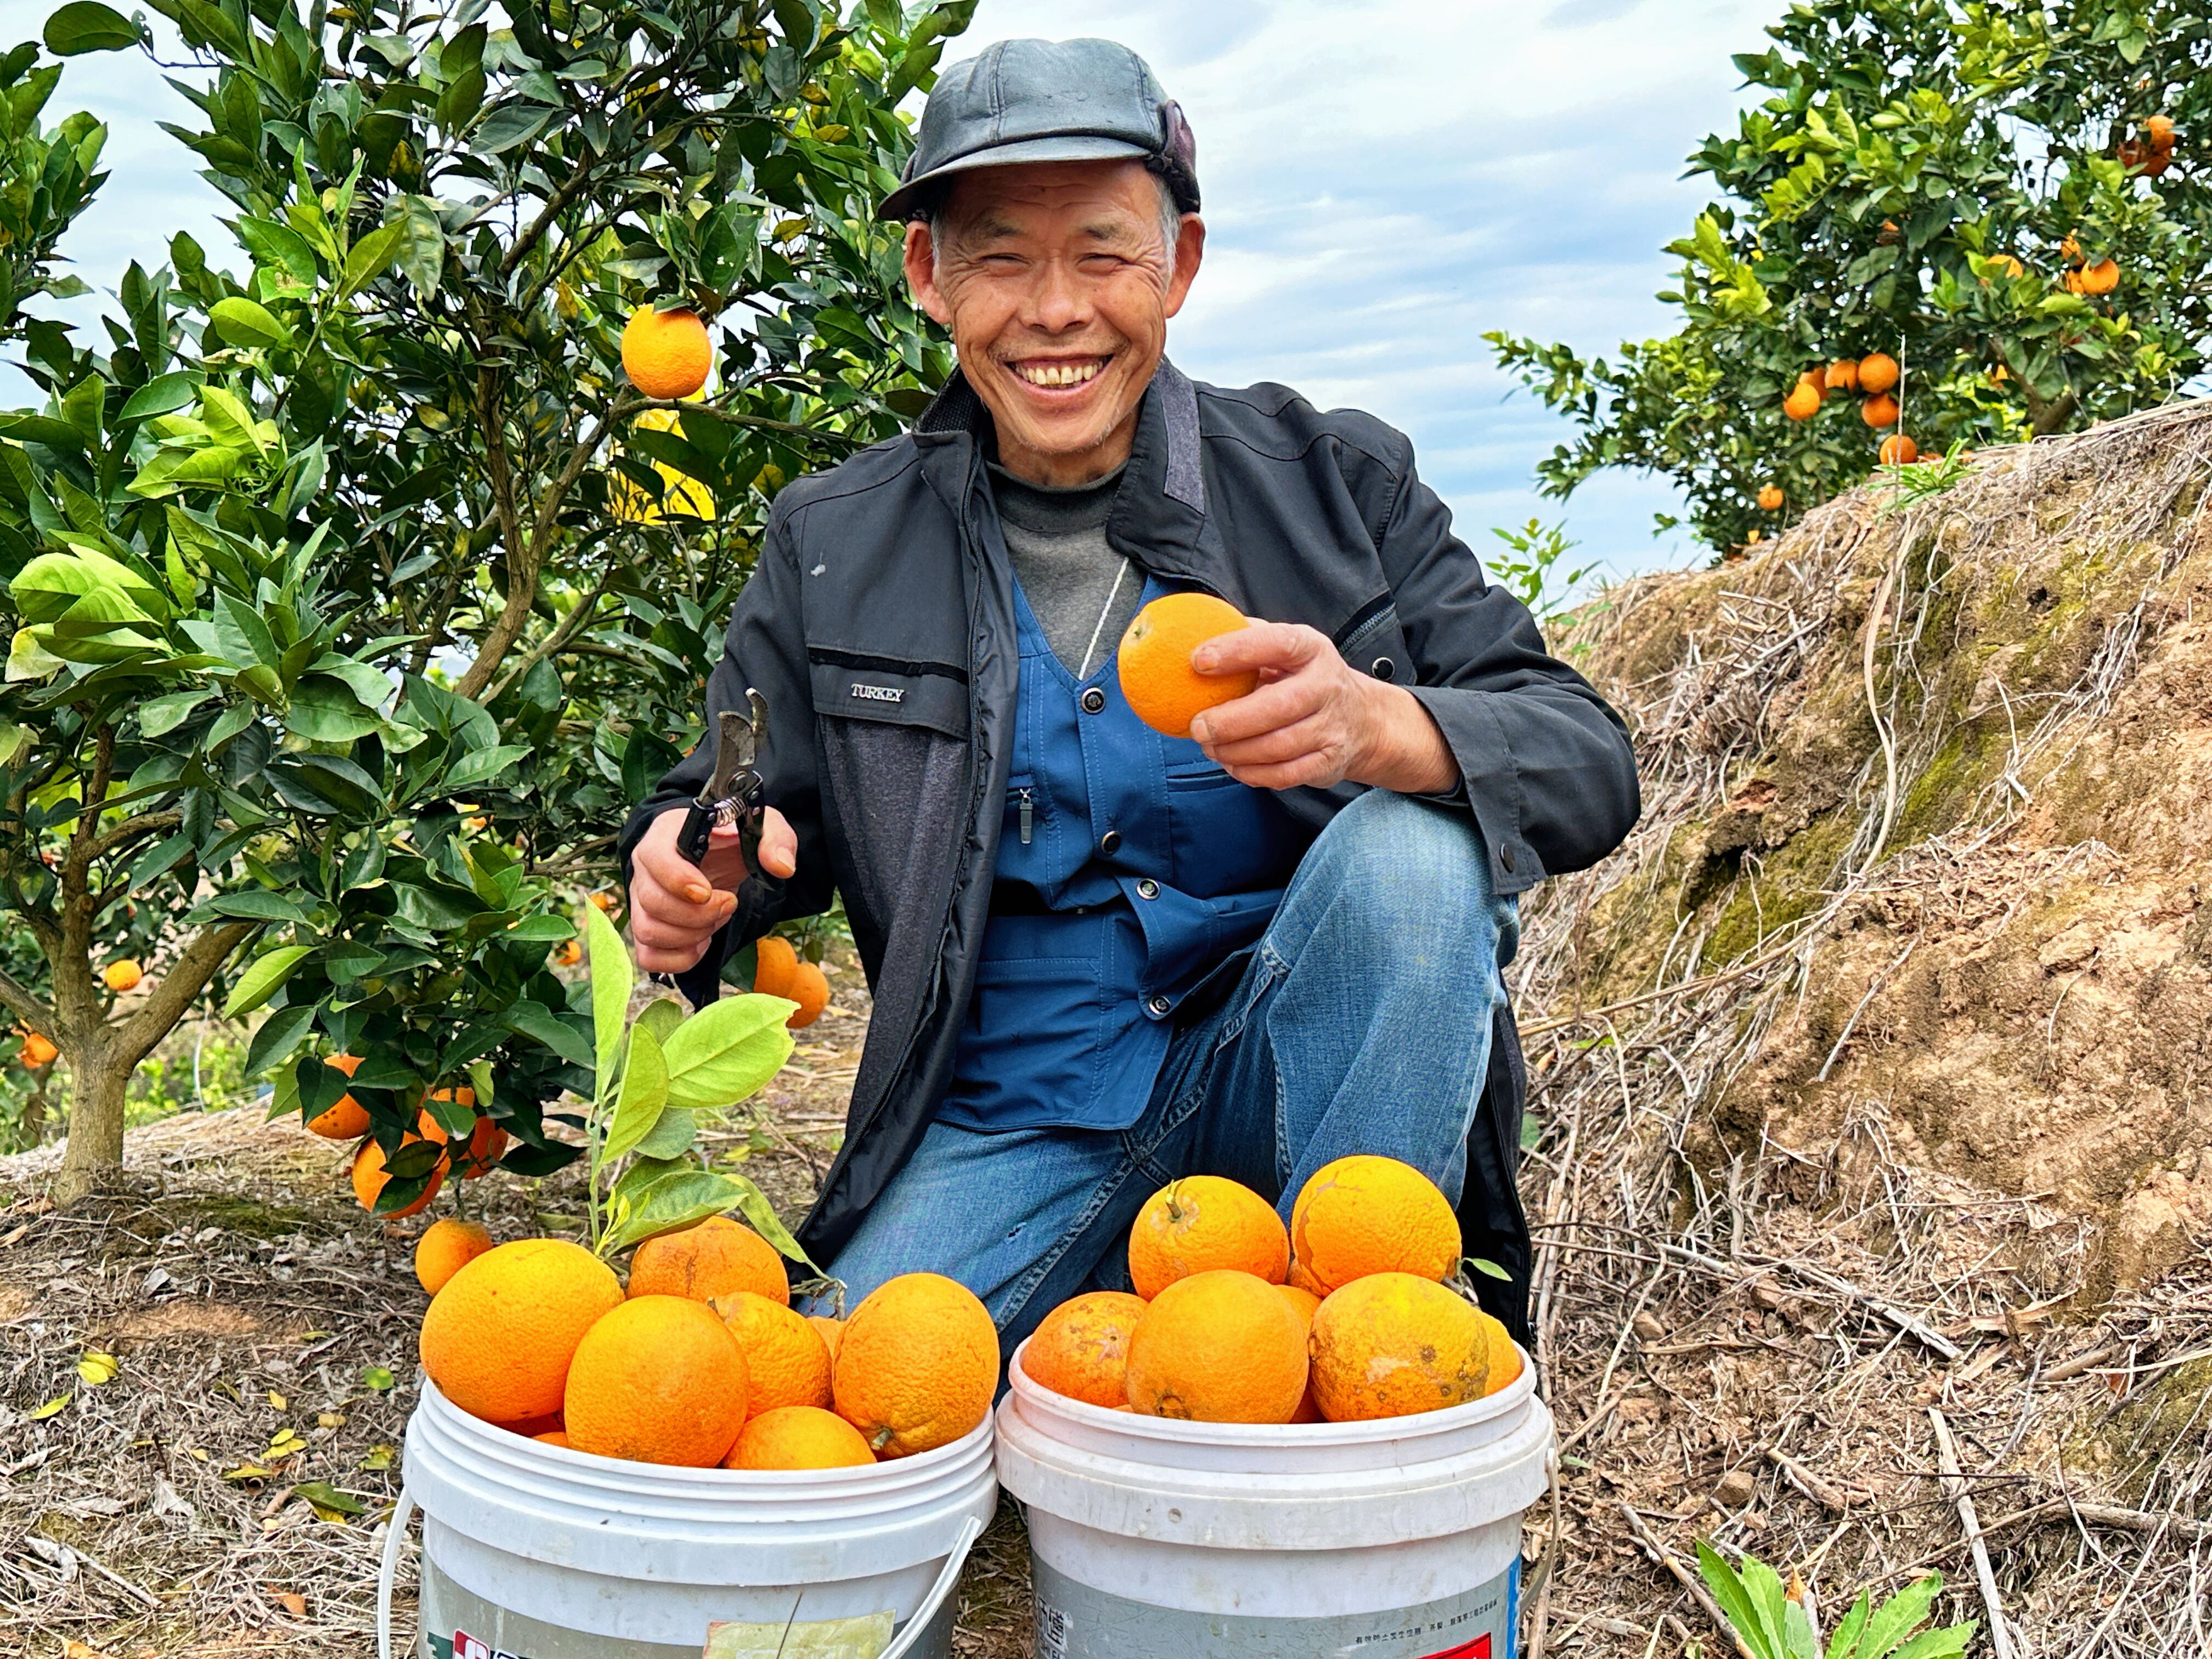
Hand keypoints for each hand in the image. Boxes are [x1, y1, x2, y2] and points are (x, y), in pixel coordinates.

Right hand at [627, 805, 798, 973]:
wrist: (717, 856)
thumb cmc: (731, 840)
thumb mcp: (759, 827)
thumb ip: (775, 839)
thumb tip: (781, 866)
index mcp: (665, 834)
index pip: (654, 857)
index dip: (679, 880)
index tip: (709, 891)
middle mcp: (644, 868)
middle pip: (653, 903)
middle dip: (699, 914)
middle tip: (730, 904)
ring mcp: (640, 901)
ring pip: (647, 932)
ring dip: (691, 936)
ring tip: (717, 920)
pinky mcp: (645, 929)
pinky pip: (649, 957)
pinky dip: (680, 958)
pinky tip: (702, 941)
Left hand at [1186, 622, 1457, 793]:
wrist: (1361, 718)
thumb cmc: (1302, 678)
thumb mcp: (1284, 649)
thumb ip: (1246, 639)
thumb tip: (1194, 635)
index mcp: (1311, 648)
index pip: (1277, 643)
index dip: (1236, 651)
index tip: (1198, 661)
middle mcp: (1327, 685)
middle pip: (1280, 706)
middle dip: (1232, 721)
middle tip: (1197, 727)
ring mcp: (1331, 726)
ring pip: (1280, 746)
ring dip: (1236, 751)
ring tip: (1209, 747)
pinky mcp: (1328, 761)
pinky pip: (1285, 774)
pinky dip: (1252, 773)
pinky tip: (1232, 764)